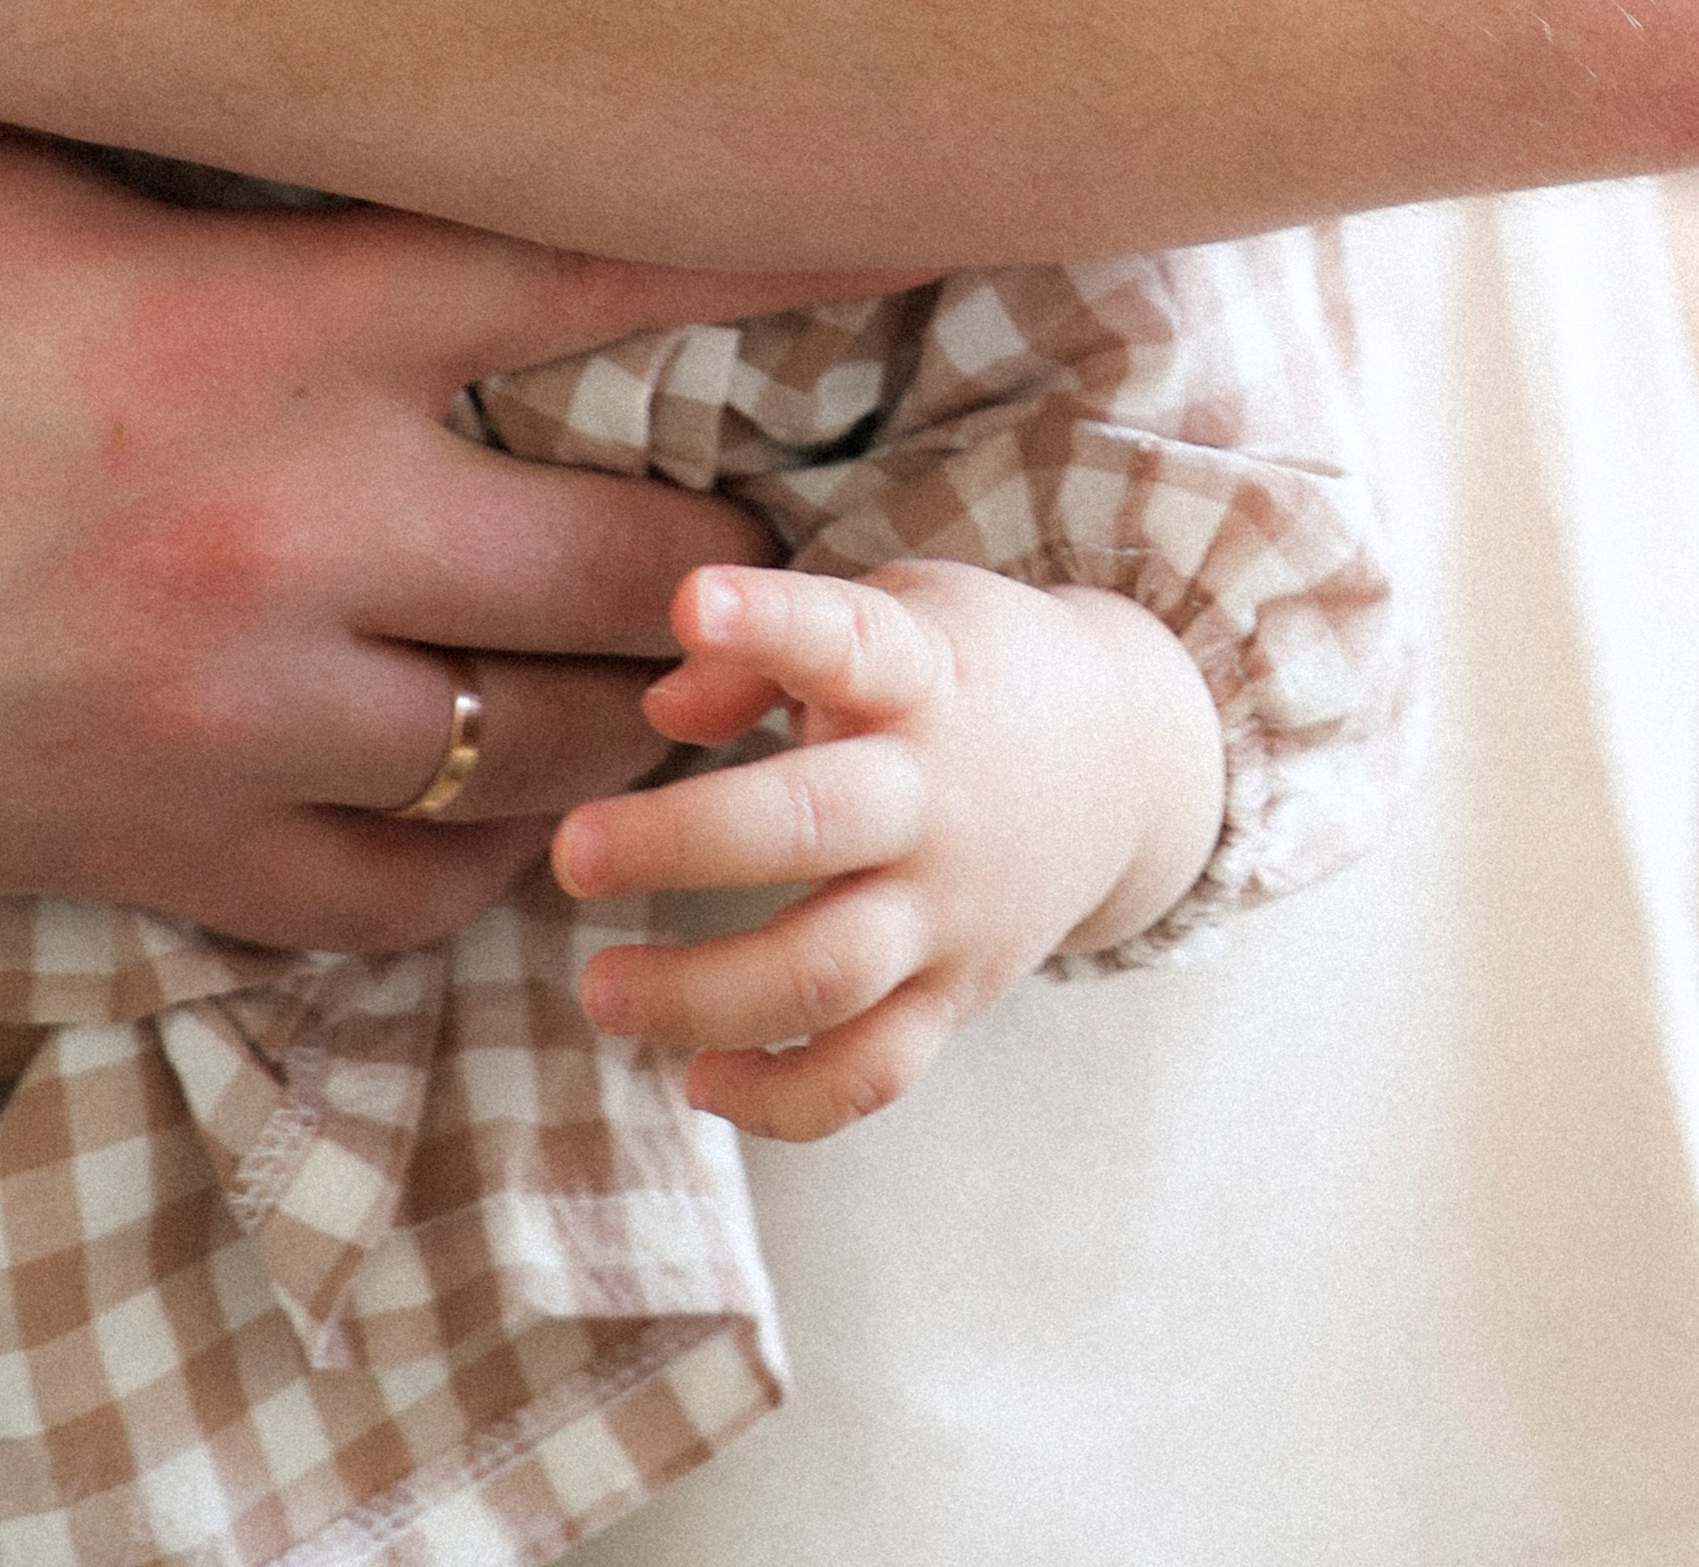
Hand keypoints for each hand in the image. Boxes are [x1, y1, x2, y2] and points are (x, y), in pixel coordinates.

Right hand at [0, 66, 860, 951]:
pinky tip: (480, 786)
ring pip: (557, 749)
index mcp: (250, 328)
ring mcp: (236, 727)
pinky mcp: (159, 862)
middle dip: (721, 540)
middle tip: (738, 503)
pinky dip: (475, 848)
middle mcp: (291, 536)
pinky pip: (406, 904)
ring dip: (623, 702)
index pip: (596, 264)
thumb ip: (93, 55)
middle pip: (645, 565)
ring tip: (649, 657)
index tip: (928, 219)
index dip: (790, 243)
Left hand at [551, 560, 1224, 1139]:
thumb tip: (661, 706)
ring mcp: (951, 907)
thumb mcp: (890, 613)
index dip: (769, 621)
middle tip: (571, 853)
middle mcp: (936, 796)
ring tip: (598, 989)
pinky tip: (698, 1083)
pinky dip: (787, 1099)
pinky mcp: (958, 994)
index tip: (691, 599)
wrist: (1127, 760)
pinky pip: (874, 1071)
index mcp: (919, 674)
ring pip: (827, 972)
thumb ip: (770, 649)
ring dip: (703, 994)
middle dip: (684, 843)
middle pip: (811, 826)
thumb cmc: (957, 668)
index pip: (847, 641)